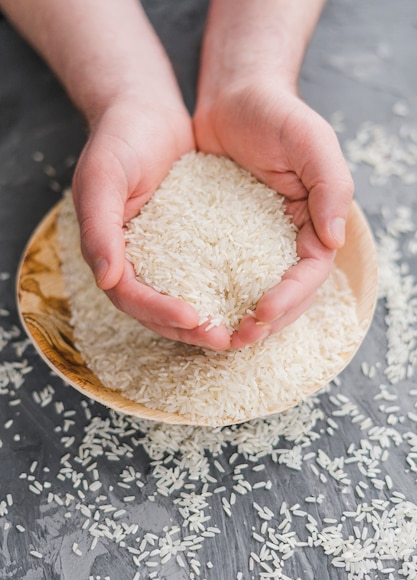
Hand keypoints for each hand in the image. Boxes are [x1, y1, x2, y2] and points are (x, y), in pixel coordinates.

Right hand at [73, 99, 230, 349]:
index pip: (130, 296)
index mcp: (108, 250)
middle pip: (156, 310)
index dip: (159, 311)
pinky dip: (219, 291)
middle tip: (224, 339)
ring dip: (207, 319)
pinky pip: (201, 276)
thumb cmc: (119, 139)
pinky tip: (247, 296)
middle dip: (189, 329)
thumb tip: (105, 279)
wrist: (145, 113)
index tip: (194, 318)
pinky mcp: (185, 244)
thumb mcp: (103, 175)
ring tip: (239, 328)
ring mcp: (158, 255)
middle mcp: (132, 260)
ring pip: (180, 299)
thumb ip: (98, 227)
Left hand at [194, 79, 353, 347]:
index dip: (289, 300)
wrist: (234, 98)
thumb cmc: (276, 114)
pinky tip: (190, 306)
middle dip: (263, 323)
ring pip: (252, 294)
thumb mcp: (311, 141)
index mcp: (314, 226)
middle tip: (234, 338)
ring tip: (212, 334)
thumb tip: (336, 239)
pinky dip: (210, 295)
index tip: (262, 313)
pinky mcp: (224, 240)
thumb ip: (330, 187)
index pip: (309, 277)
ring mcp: (255, 244)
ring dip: (236, 319)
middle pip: (284, 297)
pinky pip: (221, 275)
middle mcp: (287, 242)